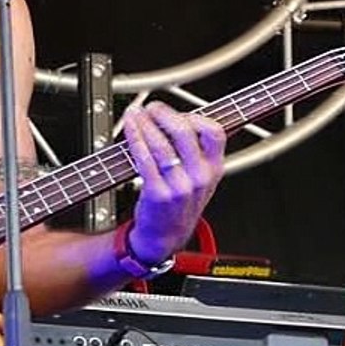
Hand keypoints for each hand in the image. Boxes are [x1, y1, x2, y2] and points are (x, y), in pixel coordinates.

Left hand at [121, 102, 225, 262]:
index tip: (179, 112)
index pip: (214, 132)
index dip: (196, 116)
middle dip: (163, 113)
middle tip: (151, 108)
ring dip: (144, 123)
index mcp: (214, 170)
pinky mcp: (157, 193)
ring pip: (160, 143)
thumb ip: (198, 152)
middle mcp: (199, 177)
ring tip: (135, 114)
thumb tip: (183, 119)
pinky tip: (130, 130)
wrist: (165, 237)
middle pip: (184, 132)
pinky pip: (144, 158)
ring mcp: (179, 186)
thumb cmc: (180, 205)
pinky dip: (135, 138)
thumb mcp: (201, 179)